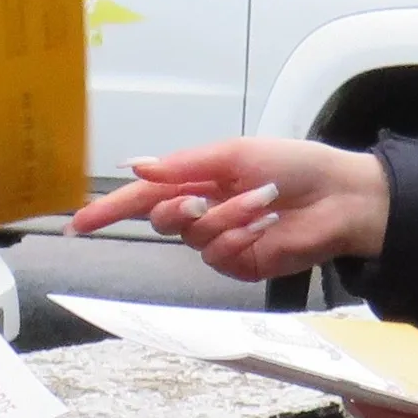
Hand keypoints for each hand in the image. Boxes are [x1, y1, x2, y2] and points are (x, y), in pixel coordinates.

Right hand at [68, 138, 391, 282]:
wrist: (340, 197)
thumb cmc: (293, 165)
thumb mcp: (233, 154)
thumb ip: (182, 165)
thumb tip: (137, 166)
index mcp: (196, 179)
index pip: (141, 196)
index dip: (107, 210)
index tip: (78, 223)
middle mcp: (202, 211)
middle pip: (160, 219)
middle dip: (179, 208)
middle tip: (205, 197)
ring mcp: (220, 240)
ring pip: (195, 238)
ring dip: (227, 217)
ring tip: (263, 203)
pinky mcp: (239, 263)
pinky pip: (220, 256)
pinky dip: (241, 237)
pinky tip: (268, 224)